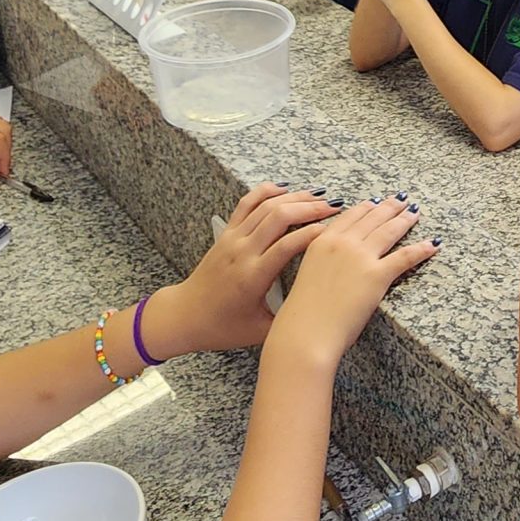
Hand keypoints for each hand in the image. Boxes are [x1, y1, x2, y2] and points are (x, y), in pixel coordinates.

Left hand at [148, 185, 342, 355]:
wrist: (185, 316)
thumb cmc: (222, 327)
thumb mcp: (261, 330)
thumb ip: (289, 318)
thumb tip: (319, 305)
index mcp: (252, 278)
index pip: (287, 246)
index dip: (313, 234)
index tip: (335, 231)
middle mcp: (242, 253)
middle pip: (278, 217)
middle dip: (310, 208)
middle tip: (334, 207)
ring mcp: (232, 240)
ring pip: (265, 206)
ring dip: (294, 197)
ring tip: (317, 196)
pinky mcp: (226, 234)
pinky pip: (246, 204)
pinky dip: (266, 192)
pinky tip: (284, 189)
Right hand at [265, 196, 434, 367]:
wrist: (306, 331)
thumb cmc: (303, 313)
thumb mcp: (305, 273)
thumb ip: (321, 261)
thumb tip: (332, 263)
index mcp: (322, 241)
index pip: (350, 216)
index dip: (366, 207)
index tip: (375, 202)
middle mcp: (342, 243)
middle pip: (372, 219)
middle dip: (389, 208)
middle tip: (401, 200)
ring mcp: (361, 257)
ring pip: (389, 231)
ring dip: (404, 220)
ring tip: (414, 212)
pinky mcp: (377, 275)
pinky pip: (405, 257)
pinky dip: (421, 249)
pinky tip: (432, 244)